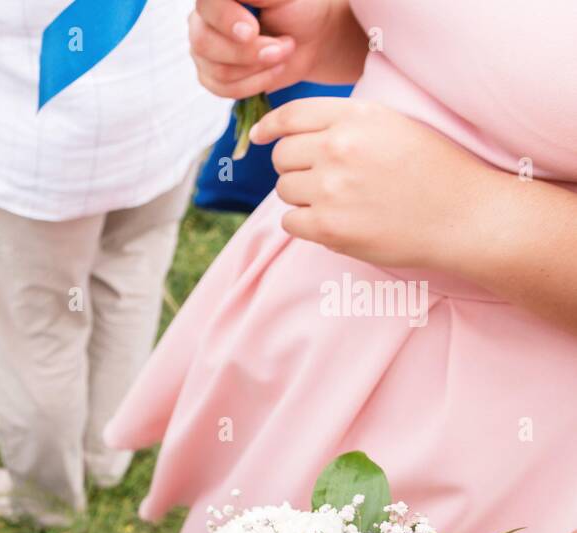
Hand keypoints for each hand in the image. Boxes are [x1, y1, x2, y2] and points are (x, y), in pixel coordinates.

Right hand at [189, 0, 363, 98]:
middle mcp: (202, 20)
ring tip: (284, 53)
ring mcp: (204, 50)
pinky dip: (257, 83)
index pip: (206, 4)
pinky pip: (224, 89)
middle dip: (249, 51)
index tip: (252, 32)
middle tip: (284, 45)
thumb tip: (242, 0)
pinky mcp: (211, 76)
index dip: (225, 19)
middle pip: (204, 42)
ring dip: (259, 67)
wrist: (306, 37)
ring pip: (218, 70)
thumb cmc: (295, 10)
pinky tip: (275, 69)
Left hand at [252, 97, 494, 269]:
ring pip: (284, 190)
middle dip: (295, 168)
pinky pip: (290, 222)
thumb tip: (289, 136)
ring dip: (303, 198)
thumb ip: (345, 125)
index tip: (259, 137)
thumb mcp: (393, 125)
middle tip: (326, 180)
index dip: (269, 127)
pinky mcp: (329, 226)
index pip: (291, 116)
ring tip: (342, 202)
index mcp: (357, 116)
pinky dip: (306, 225)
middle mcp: (339, 147)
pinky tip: (336, 222)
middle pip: (282, 156)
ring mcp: (332, 187)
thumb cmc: (433, 170)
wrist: (464, 215)